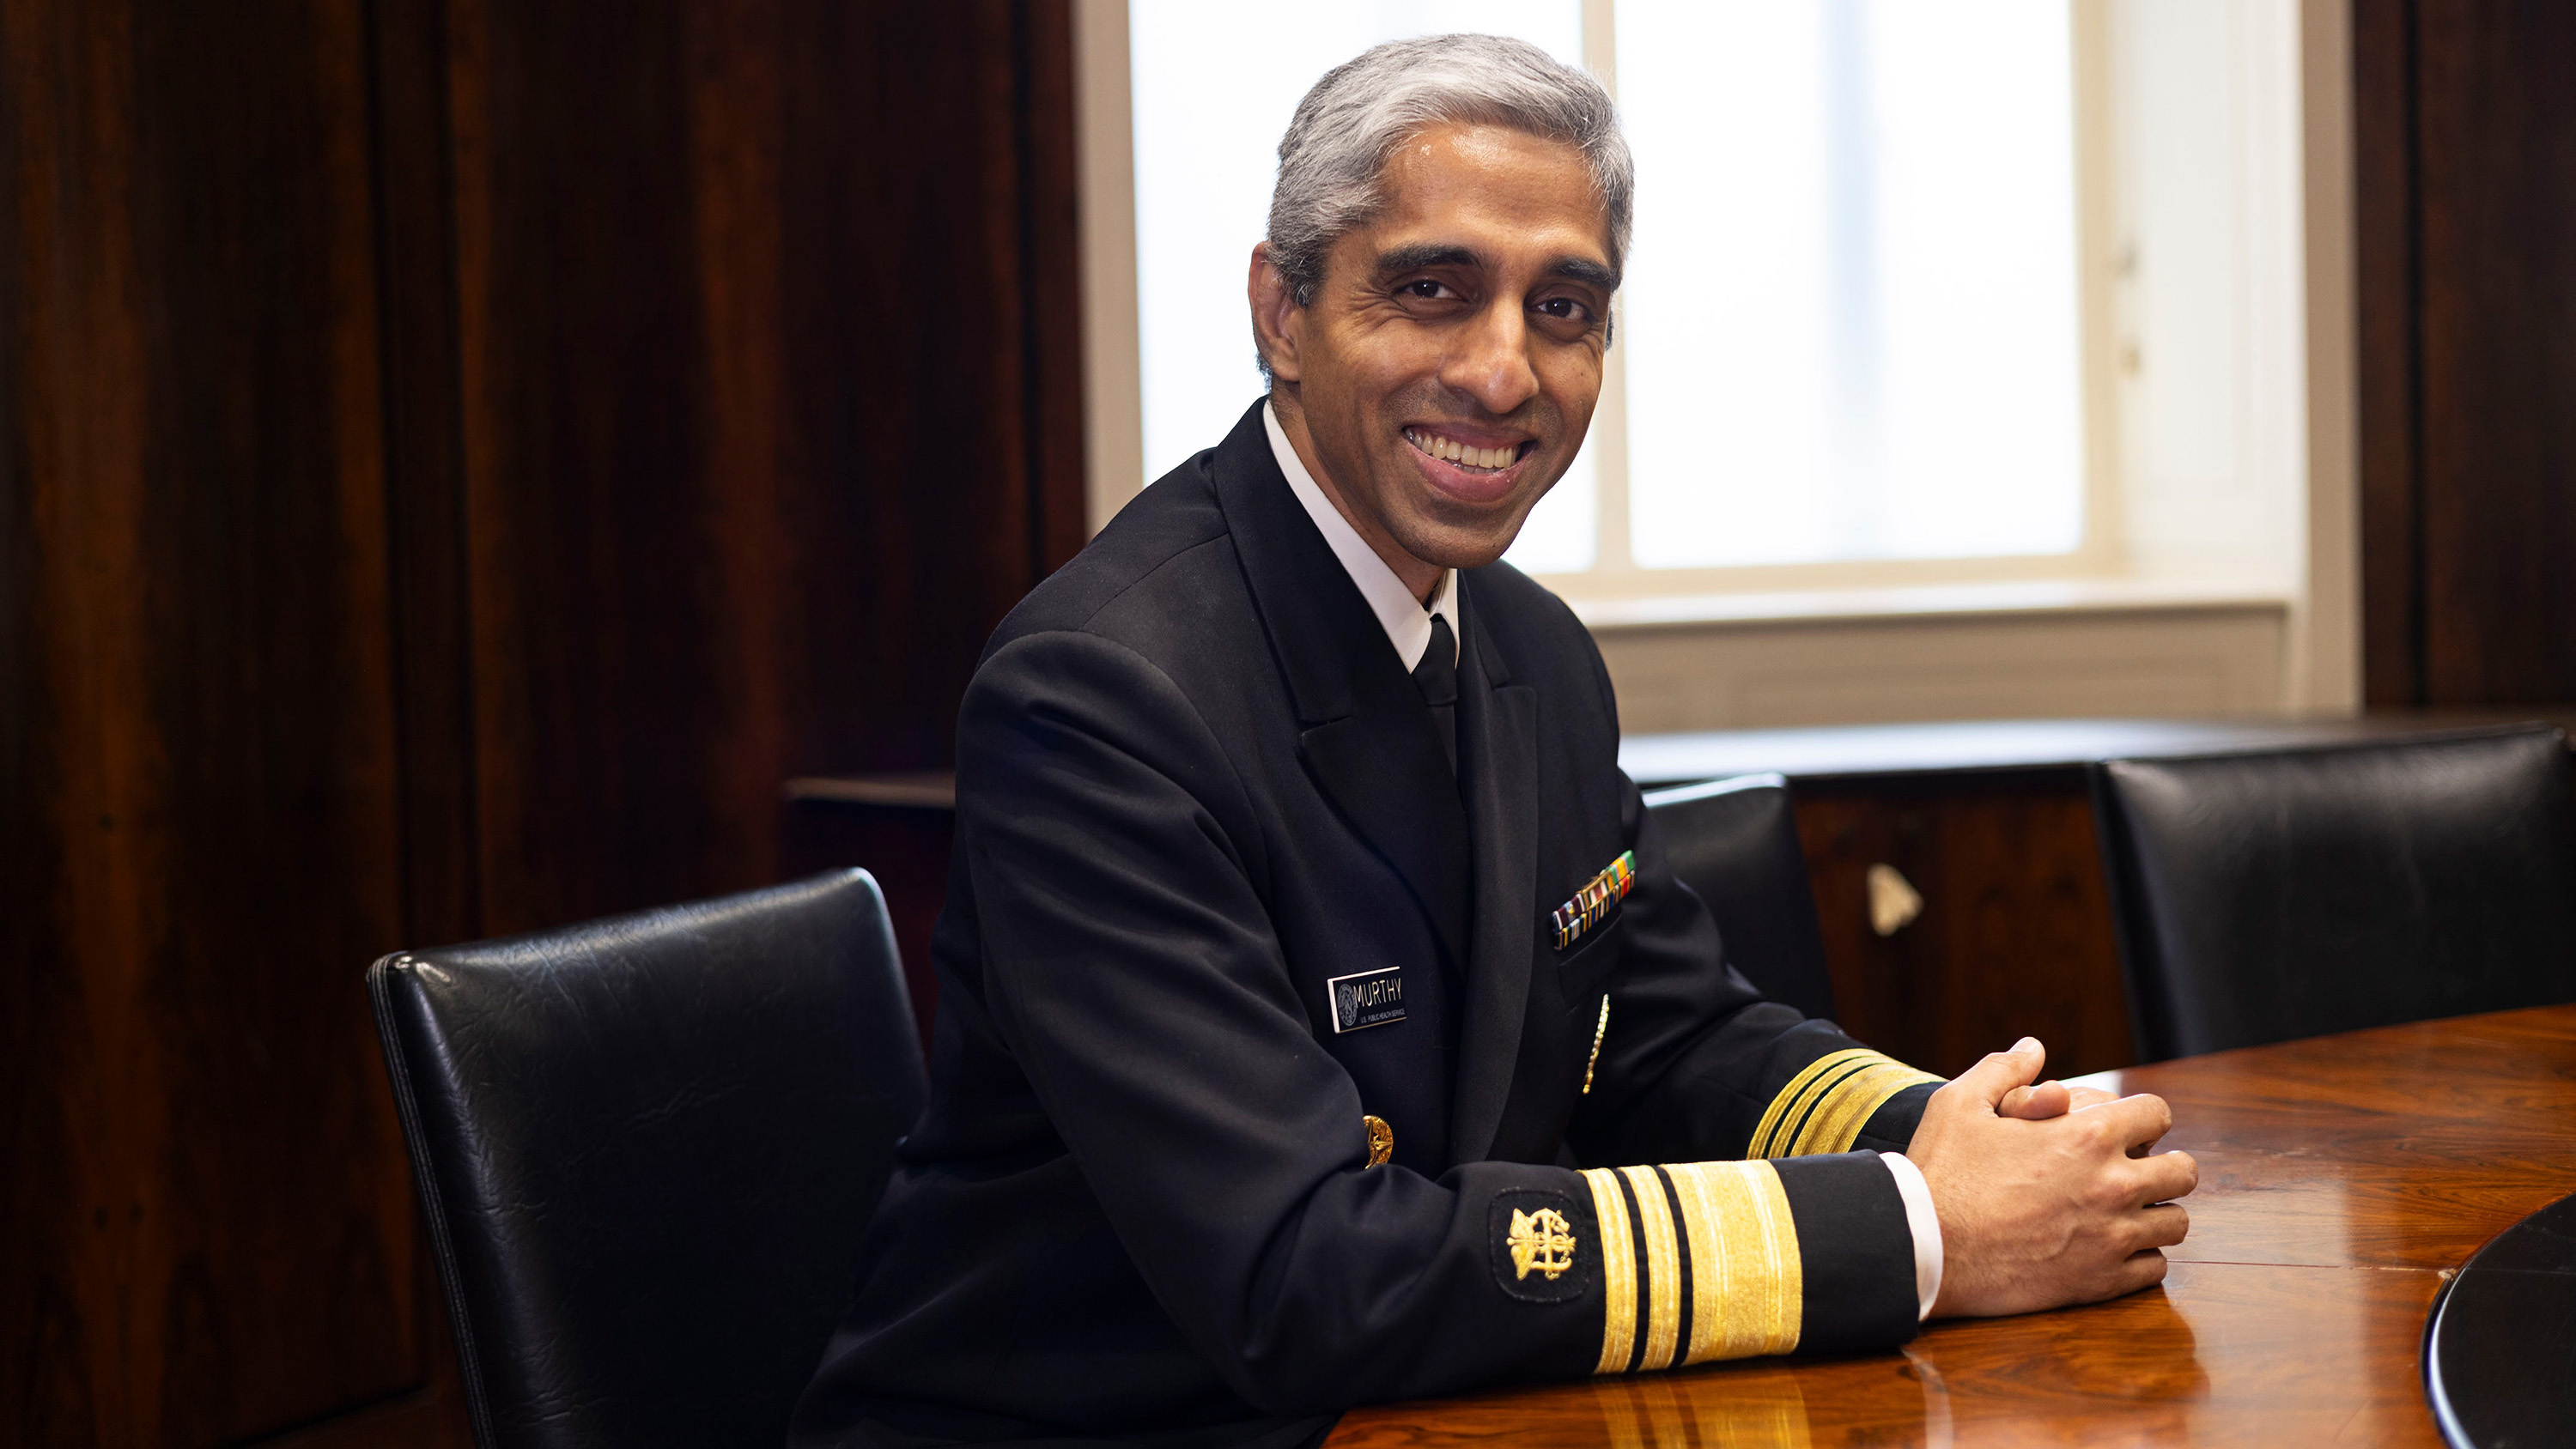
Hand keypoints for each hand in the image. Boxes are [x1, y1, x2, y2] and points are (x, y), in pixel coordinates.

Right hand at [1906, 1037, 2196, 1318]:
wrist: (1923, 1245)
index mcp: (2087, 1135)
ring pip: (2175, 1223)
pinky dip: (2140, 1257)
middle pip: (2183, 1171)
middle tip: (2138, 1171)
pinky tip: (2112, 1248)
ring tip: (2129, 1212)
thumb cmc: (1941, 1171)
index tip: (2129, 1128)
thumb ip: (2003, 1069)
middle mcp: (2113, 1185)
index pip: (2157, 1114)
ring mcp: (2112, 1237)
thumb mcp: (1959, 1103)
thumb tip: (2033, 1048)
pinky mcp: (2102, 1281)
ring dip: (2157, 1213)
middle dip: (2166, 1165)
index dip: (2144, 1116)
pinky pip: (2154, 1268)